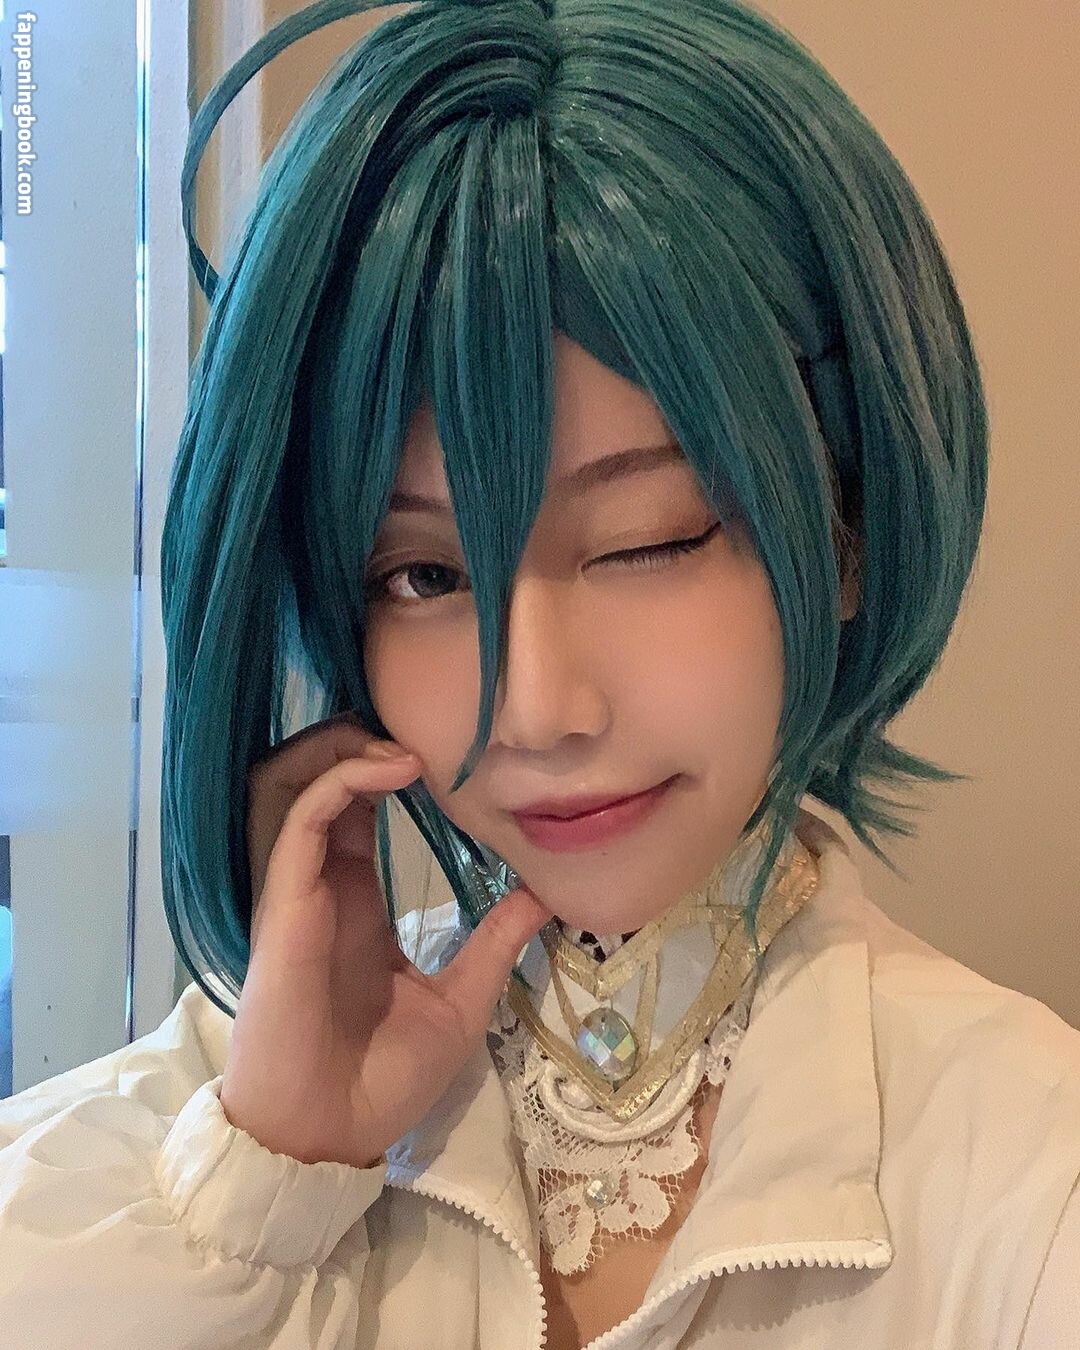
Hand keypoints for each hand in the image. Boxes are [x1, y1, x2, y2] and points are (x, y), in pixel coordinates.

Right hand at [220, 713, 550, 1167]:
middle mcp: (320, 883)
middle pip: (318, 778)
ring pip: (297, 783)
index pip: (355, 807)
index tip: (441, 743)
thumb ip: (495, 944)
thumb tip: (544, 896)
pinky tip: (396, 768)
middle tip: (419, 721)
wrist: (331, 1135)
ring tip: (406, 739)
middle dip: (358, 737)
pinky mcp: (285, 903)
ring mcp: (298, 890)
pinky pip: (303, 819)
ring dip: (345, 746)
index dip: (384, 764)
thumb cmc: (382, 1078)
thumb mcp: (460, 1001)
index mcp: (353, 900)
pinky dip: (344, 780)